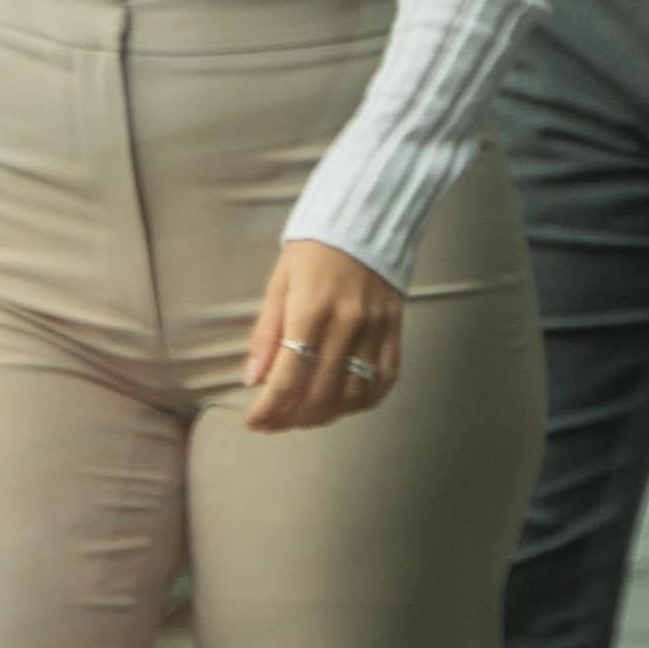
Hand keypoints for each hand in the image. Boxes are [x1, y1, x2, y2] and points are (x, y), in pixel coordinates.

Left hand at [238, 239, 407, 437]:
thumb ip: (266, 334)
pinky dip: (361, 402)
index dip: (270, 408)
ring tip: (303, 416)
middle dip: (292, 418)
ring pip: (353, 394)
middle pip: (321, 393)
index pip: (289, 376)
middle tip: (274, 423)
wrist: (363, 224)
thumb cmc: (313, 252)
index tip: (254, 422)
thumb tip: (253, 379)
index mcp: (310, 309)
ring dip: (325, 415)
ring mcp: (375, 329)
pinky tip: (341, 404)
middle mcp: (346, 323)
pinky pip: (383, 380)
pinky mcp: (395, 331)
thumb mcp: (278, 284)